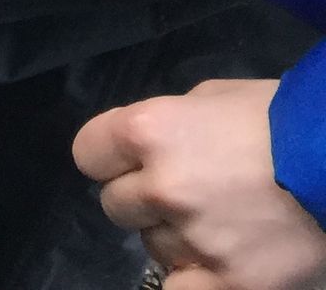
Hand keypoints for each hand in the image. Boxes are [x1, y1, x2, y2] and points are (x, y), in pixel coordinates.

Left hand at [76, 79, 325, 289]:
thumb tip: (145, 149)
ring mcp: (198, 240)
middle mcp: (164, 189)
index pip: (87, 155)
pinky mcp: (234, 284)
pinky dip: (194, 281)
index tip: (133, 162)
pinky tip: (217, 266)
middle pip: (117, 206)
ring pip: (154, 248)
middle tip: (191, 194)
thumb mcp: (214, 99)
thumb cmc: (283, 119)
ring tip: (224, 223)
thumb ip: (168, 124)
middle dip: (145, 200)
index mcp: (150, 132)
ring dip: (178, 239)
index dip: (110, 159)